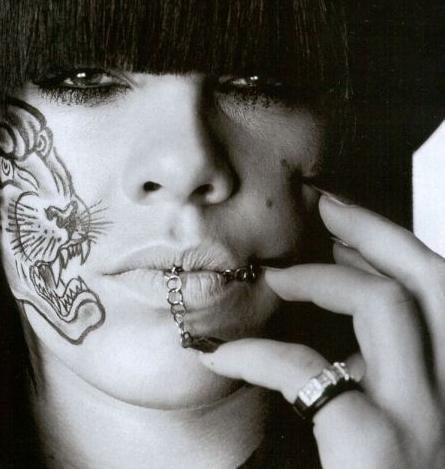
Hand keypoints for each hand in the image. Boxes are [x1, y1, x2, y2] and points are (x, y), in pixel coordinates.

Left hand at [199, 193, 444, 468]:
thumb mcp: (383, 421)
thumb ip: (370, 378)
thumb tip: (334, 338)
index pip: (440, 293)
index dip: (393, 244)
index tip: (343, 219)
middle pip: (430, 281)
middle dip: (374, 231)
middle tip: (323, 202)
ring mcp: (422, 424)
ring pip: (389, 308)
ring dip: (325, 278)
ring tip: (276, 278)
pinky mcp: (376, 451)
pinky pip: (310, 369)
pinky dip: (260, 353)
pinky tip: (224, 357)